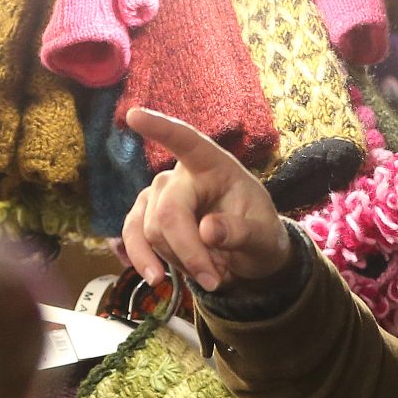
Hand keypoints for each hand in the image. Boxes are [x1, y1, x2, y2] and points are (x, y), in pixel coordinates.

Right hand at [117, 108, 290, 292]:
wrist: (249, 257)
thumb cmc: (259, 235)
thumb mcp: (265, 237)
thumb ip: (242, 233)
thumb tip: (207, 231)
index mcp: (214, 166)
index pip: (187, 142)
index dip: (161, 129)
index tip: (134, 115)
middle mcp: (180, 176)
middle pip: (167, 214)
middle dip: (189, 253)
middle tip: (215, 281)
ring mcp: (157, 196)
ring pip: (149, 232)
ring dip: (177, 262)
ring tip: (208, 275)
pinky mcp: (144, 219)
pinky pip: (131, 238)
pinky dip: (144, 261)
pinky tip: (155, 276)